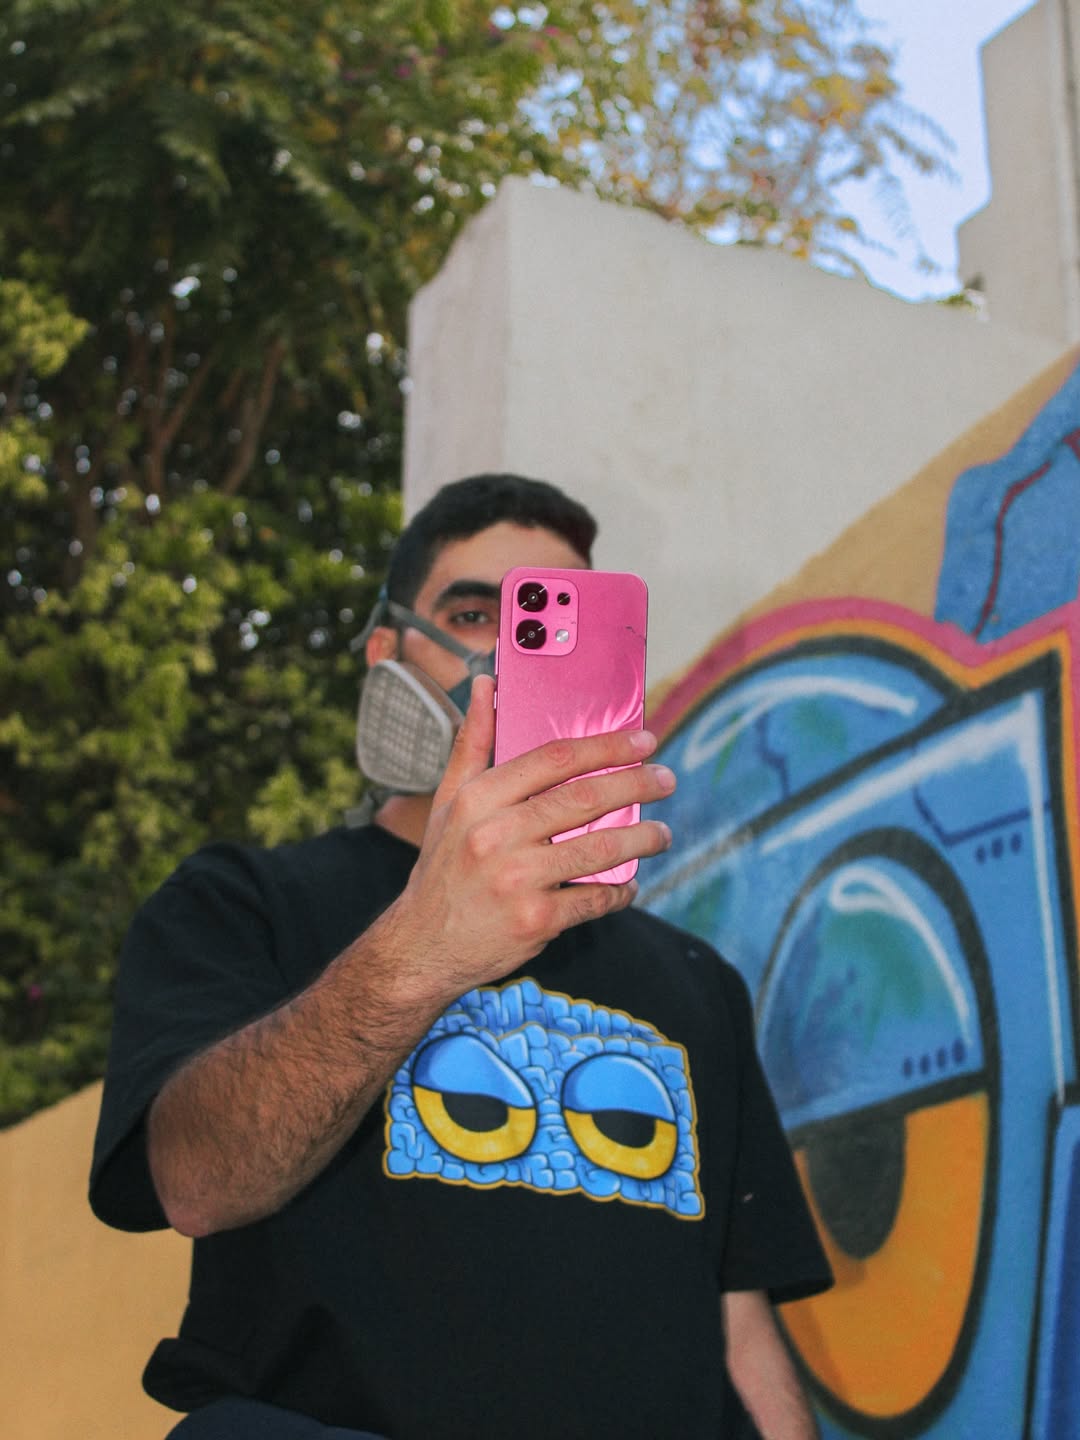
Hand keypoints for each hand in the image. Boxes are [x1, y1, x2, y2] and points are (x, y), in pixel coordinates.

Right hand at [382, 674, 674, 1006]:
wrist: (422, 945)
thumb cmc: (443, 866)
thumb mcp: (448, 801)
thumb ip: (473, 742)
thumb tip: (487, 684)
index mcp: (478, 799)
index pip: (554, 759)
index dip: (605, 746)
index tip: (643, 740)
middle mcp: (496, 835)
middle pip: (584, 799)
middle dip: (636, 785)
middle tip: (666, 779)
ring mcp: (517, 880)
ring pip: (599, 849)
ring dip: (641, 839)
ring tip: (662, 833)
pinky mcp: (535, 920)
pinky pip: (594, 898)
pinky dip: (620, 890)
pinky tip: (628, 883)